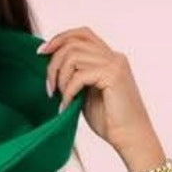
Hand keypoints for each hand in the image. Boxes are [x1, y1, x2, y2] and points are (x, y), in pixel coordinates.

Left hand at [37, 26, 158, 153]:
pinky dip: (67, 92)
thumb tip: (53, 67)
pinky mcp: (113, 76)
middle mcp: (113, 56)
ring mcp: (115, 64)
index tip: (41, 52)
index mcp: (108, 57)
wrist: (130, 137)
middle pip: (73, 43)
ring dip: (60, 78)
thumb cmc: (109, 120)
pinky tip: (66, 106)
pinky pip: (79, 76)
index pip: (82, 34)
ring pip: (73, 56)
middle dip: (54, 63)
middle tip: (49, 87)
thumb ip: (75, 76)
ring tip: (59, 97)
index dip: (59, 38)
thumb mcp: (86, 93)